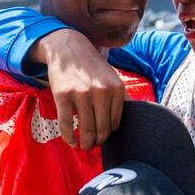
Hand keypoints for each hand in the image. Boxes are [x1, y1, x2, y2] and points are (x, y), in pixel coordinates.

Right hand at [37, 29, 124, 149]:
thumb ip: (121, 98)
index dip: (109, 134)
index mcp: (116, 89)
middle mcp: (101, 92)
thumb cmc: (92, 68)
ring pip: (86, 130)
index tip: (103, 137)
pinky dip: (68, 138)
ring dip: (85, 143)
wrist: (69, 48)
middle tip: (93, 146)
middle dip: (98, 142)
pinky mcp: (63, 95)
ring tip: (83, 146)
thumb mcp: (112, 78)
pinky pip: (66, 124)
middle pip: (102, 129)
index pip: (115, 123)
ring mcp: (81, 94)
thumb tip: (131, 122)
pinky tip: (70, 142)